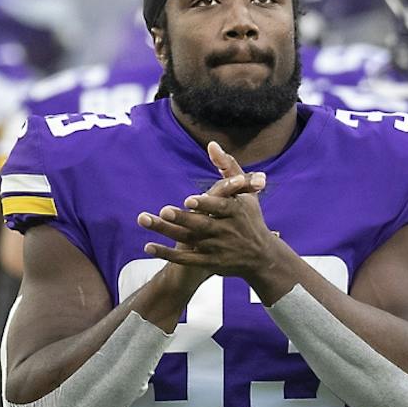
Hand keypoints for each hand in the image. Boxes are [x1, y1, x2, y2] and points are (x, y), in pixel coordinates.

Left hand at [136, 141, 278, 282]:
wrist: (261, 257)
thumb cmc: (250, 218)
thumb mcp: (247, 192)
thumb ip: (228, 167)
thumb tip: (211, 144)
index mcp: (236, 212)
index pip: (221, 208)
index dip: (205, 204)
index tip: (188, 200)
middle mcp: (226, 231)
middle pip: (201, 225)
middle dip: (183, 218)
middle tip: (164, 211)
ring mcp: (216, 249)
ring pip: (188, 240)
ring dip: (166, 232)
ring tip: (146, 220)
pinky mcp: (208, 262)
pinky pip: (185, 259)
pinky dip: (167, 254)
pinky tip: (148, 246)